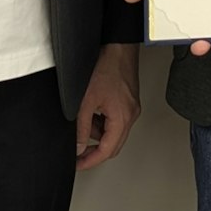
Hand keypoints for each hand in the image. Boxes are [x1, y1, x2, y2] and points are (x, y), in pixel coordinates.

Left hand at [75, 43, 141, 169]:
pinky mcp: (129, 100)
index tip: (78, 164)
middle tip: (78, 153)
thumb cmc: (106, 66)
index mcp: (122, 118)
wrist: (118, 46)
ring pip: (114, 132)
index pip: (107, 151)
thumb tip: (79, 146)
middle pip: (114, 145)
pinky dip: (103, 121)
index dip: (90, 161)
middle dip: (95, 150)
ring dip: (98, 133)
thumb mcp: (86, 101)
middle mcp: (131, 115)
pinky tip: (92, 110)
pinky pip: (116, 119)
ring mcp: (131, 107)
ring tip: (82, 122)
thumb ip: (82, 127)